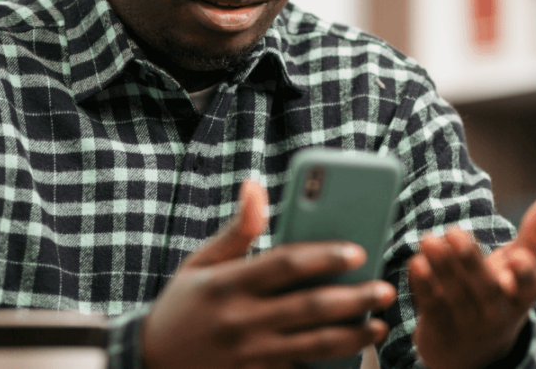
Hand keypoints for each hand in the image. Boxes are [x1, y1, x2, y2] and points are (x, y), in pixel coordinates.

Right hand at [141, 179, 396, 368]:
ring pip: (311, 345)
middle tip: (385, 290)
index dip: (324, 256)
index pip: (285, 264)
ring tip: (379, 325)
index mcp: (227, 283)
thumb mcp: (200, 262)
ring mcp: (248, 354)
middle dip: (353, 299)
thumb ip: (237, 229)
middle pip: (308, 307)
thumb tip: (256, 185)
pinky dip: (328, 361)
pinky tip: (353, 352)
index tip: (357, 250)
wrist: (150, 361)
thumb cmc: (182, 303)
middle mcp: (240, 319)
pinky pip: (298, 368)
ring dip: (351, 336)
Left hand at [407, 194, 535, 368]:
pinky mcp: (439, 329)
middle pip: (486, 289)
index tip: (518, 257)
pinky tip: (416, 262)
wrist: (470, 351)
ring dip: (442, 267)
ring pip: (455, 295)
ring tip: (429, 239)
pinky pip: (431, 306)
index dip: (526, 274)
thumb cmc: (501, 295)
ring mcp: (468, 324)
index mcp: (522, 297)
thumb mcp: (520, 269)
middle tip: (456, 233)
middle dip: (471, 262)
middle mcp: (497, 313)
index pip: (531, 288)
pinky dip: (423, 286)